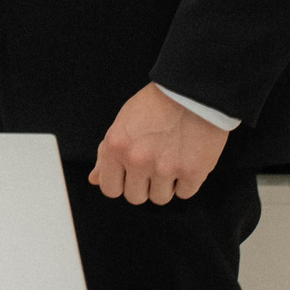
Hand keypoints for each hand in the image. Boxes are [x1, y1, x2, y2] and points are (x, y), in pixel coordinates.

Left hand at [90, 84, 228, 205]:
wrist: (195, 91)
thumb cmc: (159, 103)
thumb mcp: (124, 122)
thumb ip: (107, 153)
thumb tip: (94, 179)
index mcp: (116, 146)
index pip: (109, 188)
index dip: (121, 182)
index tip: (131, 174)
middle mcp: (137, 160)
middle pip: (135, 197)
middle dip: (144, 184)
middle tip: (155, 163)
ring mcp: (165, 168)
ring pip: (160, 198)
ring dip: (166, 184)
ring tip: (172, 159)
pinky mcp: (192, 172)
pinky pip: (185, 193)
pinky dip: (187, 180)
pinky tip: (187, 159)